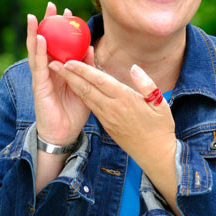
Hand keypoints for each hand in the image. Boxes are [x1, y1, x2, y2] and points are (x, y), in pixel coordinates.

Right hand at [28, 2, 92, 146]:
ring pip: (37, 51)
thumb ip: (87, 68)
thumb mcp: (86, 85)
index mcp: (60, 69)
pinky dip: (39, 51)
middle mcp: (49, 70)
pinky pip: (39, 66)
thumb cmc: (74, 111)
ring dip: (37, 33)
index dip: (63, 28)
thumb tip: (91, 47)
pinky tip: (40, 38)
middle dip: (47, 24)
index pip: (60, 44)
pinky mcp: (40, 86)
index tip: (68, 12)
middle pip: (46, 42)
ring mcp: (42, 77)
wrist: (65, 134)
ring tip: (36, 17)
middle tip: (50, 6)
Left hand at [52, 62, 174, 164]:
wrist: (154, 154)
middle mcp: (112, 108)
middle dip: (69, 75)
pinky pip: (91, 106)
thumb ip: (146, 84)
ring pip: (86, 98)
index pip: (100, 80)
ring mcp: (107, 118)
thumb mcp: (160, 104)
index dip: (83, 70)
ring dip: (72, 85)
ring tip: (61, 73)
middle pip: (86, 88)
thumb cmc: (161, 127)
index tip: (70, 61)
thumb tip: (134, 68)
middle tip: (54, 63)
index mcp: (125, 100)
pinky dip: (82, 95)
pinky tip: (77, 88)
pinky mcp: (106, 125)